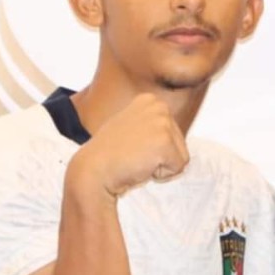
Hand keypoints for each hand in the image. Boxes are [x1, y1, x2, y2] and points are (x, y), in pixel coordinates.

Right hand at [70, 94, 189, 197]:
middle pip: (180, 143)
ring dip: (161, 165)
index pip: (172, 132)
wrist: (93, 170)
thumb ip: (150, 126)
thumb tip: (168, 136)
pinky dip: (161, 174)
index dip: (154, 146)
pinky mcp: (165, 142)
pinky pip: (178, 168)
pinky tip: (141, 166)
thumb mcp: (131, 126)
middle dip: (160, 156)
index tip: (133, 145)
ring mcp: (163, 123)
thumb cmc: (109, 154)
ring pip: (181, 156)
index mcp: (150, 100)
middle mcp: (159, 106)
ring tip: (137, 159)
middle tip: (134, 154)